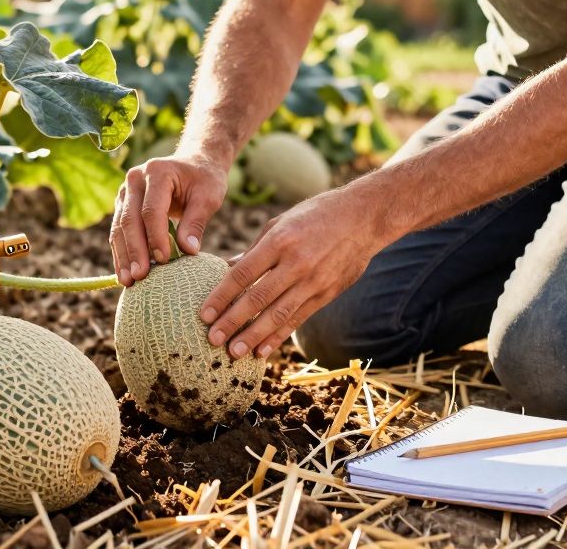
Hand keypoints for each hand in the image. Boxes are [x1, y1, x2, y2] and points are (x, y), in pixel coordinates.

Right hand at [110, 152, 227, 286]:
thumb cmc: (204, 180)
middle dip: (134, 250)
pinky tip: (125, 273)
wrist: (194, 164)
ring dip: (123, 255)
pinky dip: (122, 252)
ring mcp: (125, 191)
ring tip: (128, 281)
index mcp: (157, 171)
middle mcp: (135, 179)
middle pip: (130, 219)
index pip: (151, 209)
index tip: (164, 260)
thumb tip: (188, 252)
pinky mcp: (123, 204)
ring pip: (119, 227)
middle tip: (139, 277)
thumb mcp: (208, 197)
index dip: (156, 237)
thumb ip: (196, 222)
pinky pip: (119, 230)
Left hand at [201, 187, 385, 359]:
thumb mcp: (281, 222)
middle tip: (212, 340)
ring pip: (278, 314)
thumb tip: (226, 269)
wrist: (363, 218)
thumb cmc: (315, 215)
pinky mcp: (327, 293)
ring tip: (234, 352)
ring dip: (254, 336)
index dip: (221, 296)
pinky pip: (298, 319)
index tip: (203, 314)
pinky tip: (262, 350)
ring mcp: (313, 281)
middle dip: (233, 322)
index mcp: (279, 241)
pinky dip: (279, 336)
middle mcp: (296, 263)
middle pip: (257, 298)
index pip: (242, 274)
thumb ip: (255, 249)